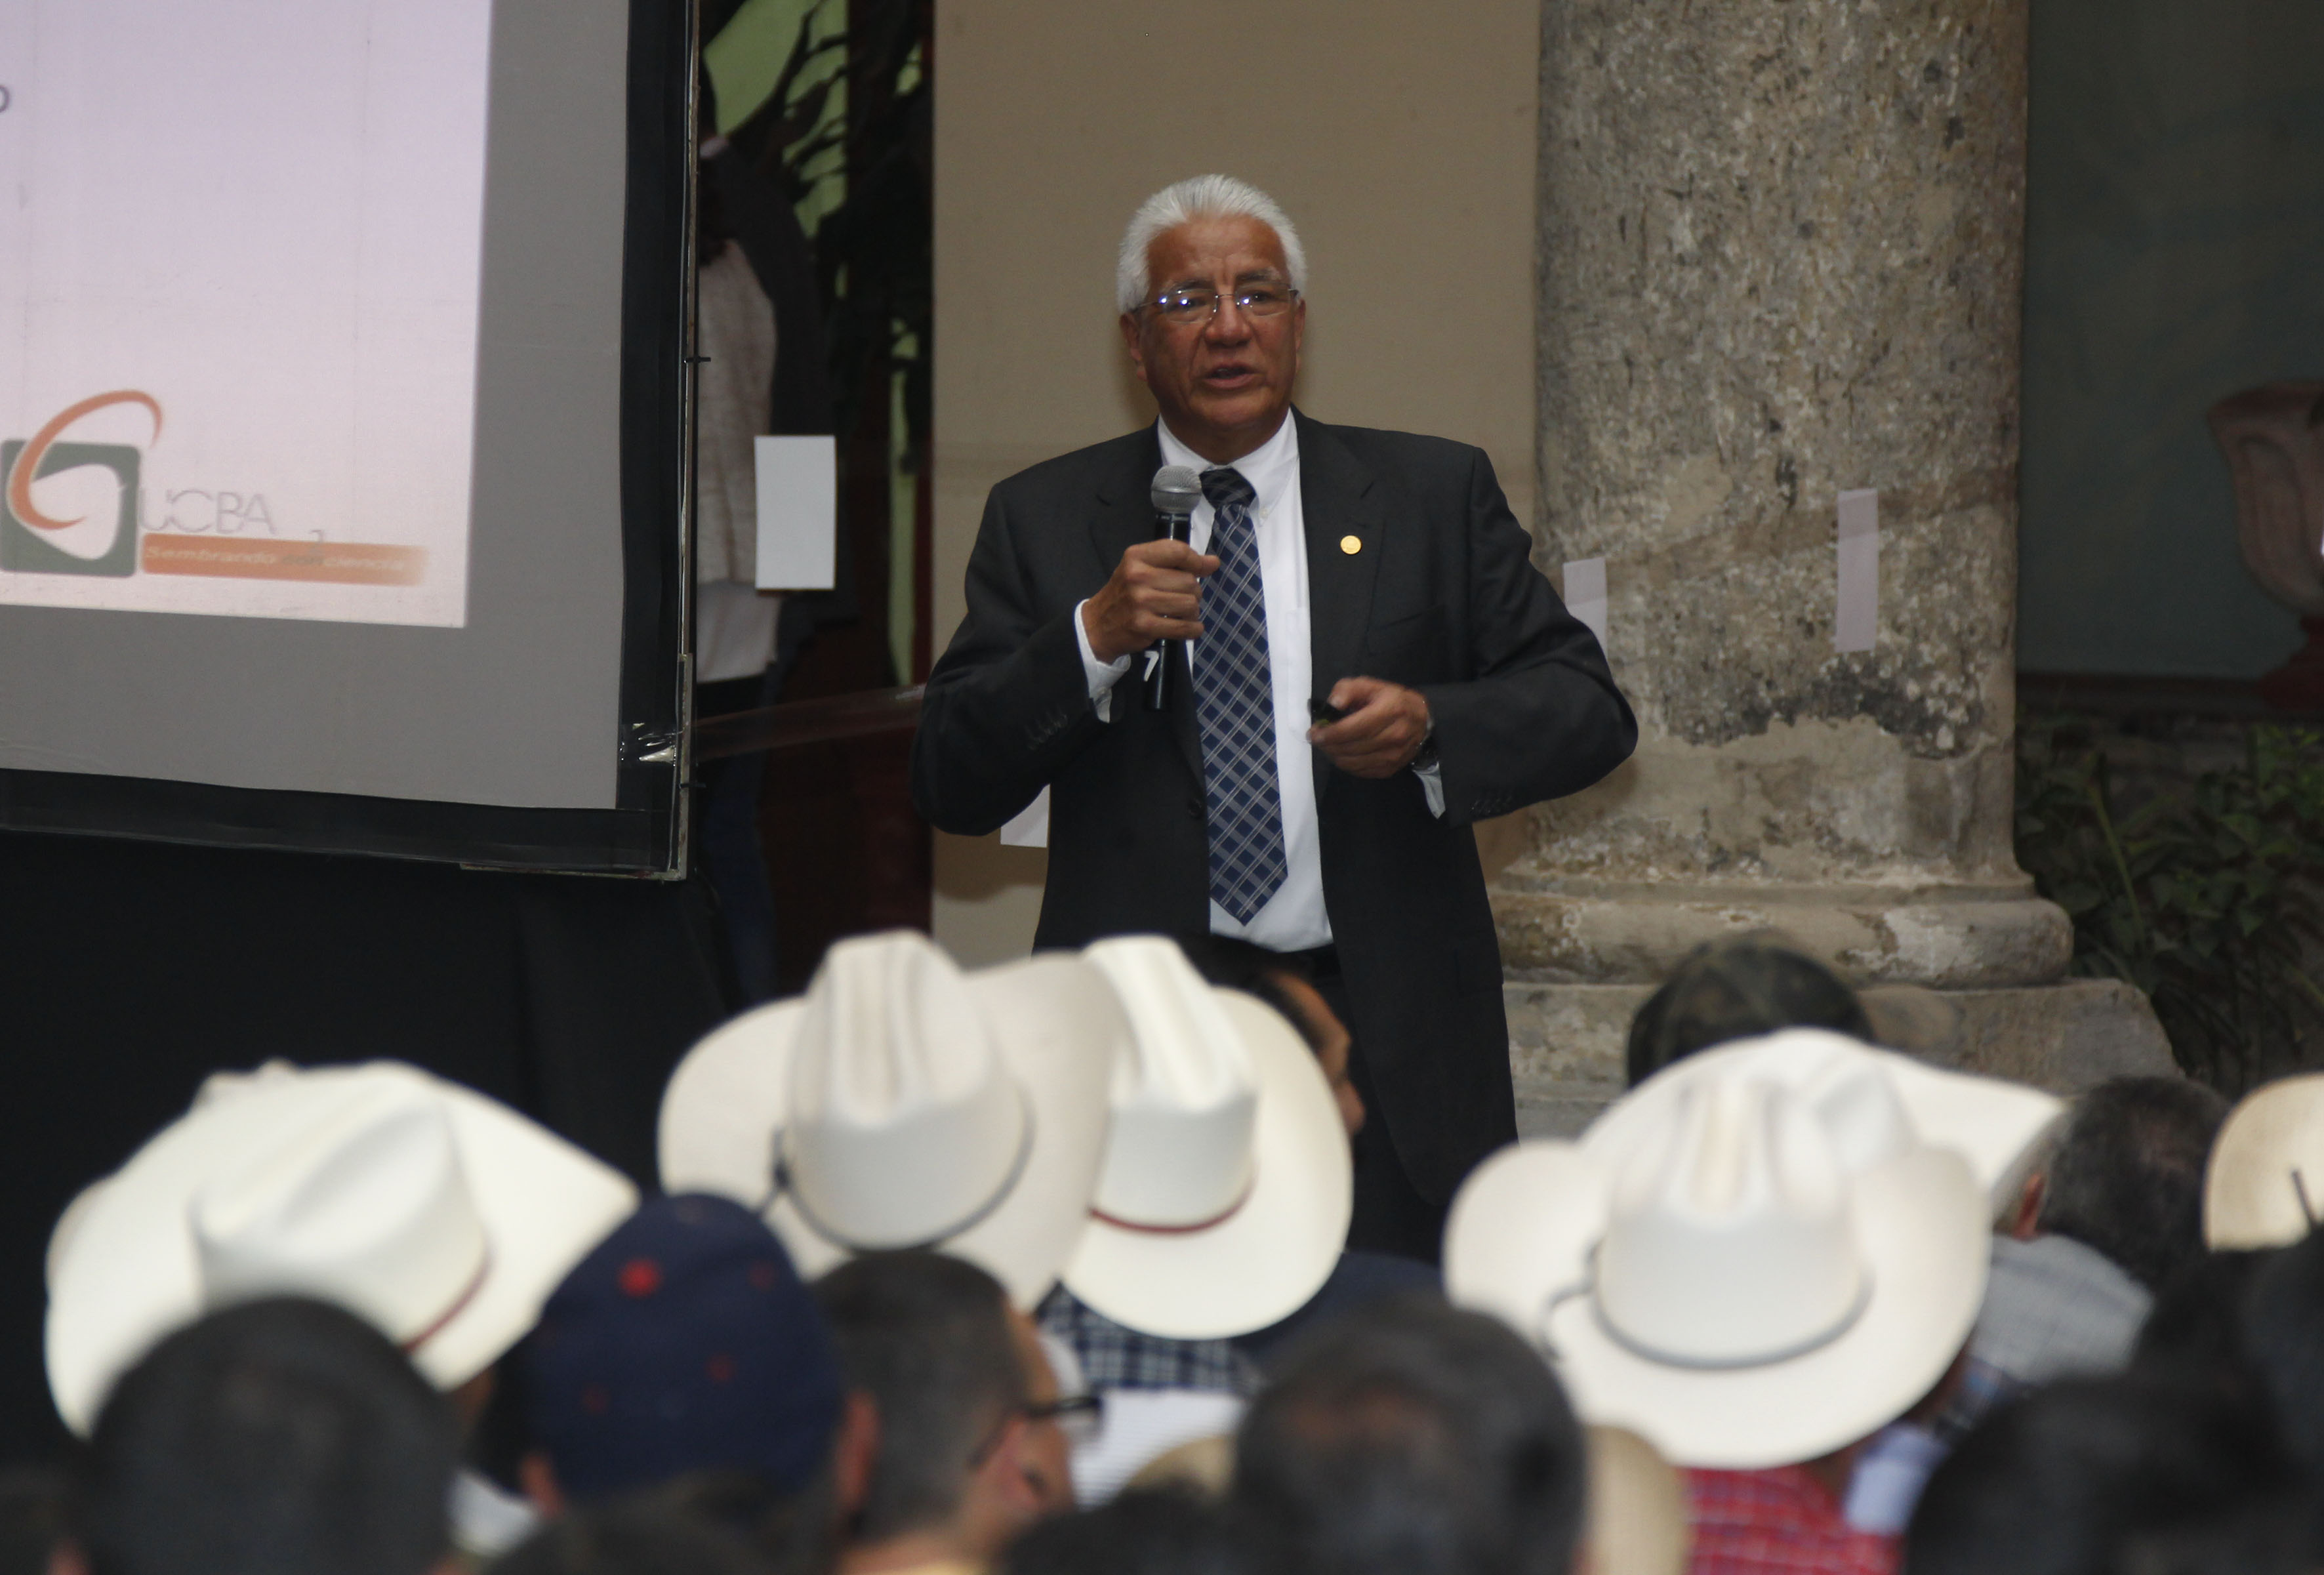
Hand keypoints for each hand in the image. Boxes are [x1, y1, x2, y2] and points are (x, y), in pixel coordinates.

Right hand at [1081, 540, 1219, 662]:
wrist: (1098, 625)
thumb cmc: (1126, 593)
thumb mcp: (1142, 568)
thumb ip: (1177, 562)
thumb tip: (1213, 562)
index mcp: (1136, 556)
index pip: (1178, 551)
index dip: (1197, 561)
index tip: (1203, 569)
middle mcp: (1138, 576)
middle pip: (1189, 580)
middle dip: (1193, 592)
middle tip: (1180, 598)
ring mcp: (1141, 602)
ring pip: (1190, 604)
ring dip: (1192, 612)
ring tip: (1180, 613)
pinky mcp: (1145, 626)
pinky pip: (1184, 627)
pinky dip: (1193, 629)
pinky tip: (1188, 627)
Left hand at [1308, 677, 1430, 777]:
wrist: (1422, 720)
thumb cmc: (1391, 700)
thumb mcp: (1371, 685)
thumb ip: (1348, 690)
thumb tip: (1332, 704)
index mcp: (1391, 710)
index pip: (1356, 728)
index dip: (1332, 733)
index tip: (1314, 734)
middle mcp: (1395, 736)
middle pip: (1352, 747)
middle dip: (1328, 745)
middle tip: (1317, 738)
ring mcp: (1394, 756)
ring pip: (1353, 762)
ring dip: (1334, 755)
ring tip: (1328, 744)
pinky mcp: (1390, 769)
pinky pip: (1359, 771)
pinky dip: (1345, 764)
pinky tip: (1342, 752)